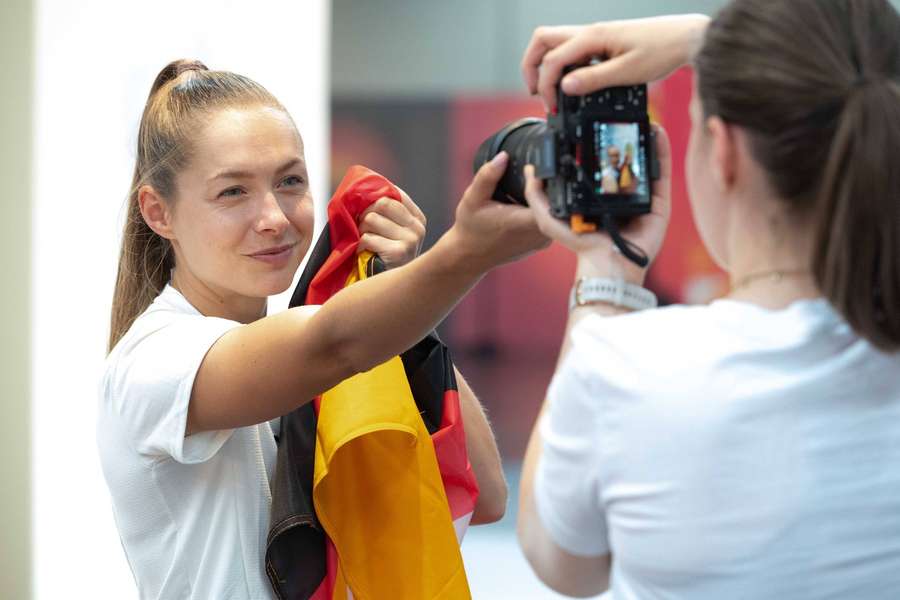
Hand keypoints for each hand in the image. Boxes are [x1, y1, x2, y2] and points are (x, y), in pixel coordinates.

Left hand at [357, 188, 426, 268]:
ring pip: (371, 219)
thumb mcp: (389, 230)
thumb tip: (367, 186)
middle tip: (365, 231)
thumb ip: (384, 210)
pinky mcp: (399, 252)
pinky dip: (360, 246)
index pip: (393, 193)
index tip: (369, 213)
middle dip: (366, 216)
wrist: (387, 291)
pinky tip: (366, 255)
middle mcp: (419, 227)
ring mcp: (411, 240)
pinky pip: (367, 238)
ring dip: (361, 232)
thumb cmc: (382, 257)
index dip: (375, 200)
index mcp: (418, 217)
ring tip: (367, 245)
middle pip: (381, 203)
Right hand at [449, 152, 549, 274]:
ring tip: (538, 181)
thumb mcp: (473, 198)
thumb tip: (503, 157)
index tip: (533, 169)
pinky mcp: (543, 242)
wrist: (471, 256)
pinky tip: (535, 199)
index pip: (548, 198)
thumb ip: (487, 176)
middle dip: (550, 185)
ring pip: (556, 212)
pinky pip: (551, 219)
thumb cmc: (471, 228)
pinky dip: (545, 208)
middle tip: (541, 169)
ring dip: (548, 196)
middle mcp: (538, 234)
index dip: (546, 180)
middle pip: (556, 203)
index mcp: (522, 222)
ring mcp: (543, 240)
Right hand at [521, 15, 709, 111]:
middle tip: (535, 93)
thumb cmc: (662, 51)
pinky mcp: (602, 42)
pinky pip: (572, 50)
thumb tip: (565, 87)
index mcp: (592, 37)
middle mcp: (589, 32)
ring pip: (555, 43)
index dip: (545, 85)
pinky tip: (574, 84)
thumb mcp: (628, 72)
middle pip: (542, 40)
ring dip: (546, 65)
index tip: (552, 108)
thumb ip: (594, 80)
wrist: (686, 38)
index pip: (552, 59)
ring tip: (551, 91)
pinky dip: (564, 66)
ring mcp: (595, 36)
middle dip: (531, 66)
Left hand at [523, 125, 671, 283]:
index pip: (599, 166)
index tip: (595, 124)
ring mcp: (642, 198)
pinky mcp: (659, 203)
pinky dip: (661, 151)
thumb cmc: (580, 244)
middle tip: (619, 118)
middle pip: (625, 162)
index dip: (598, 146)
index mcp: (598, 196)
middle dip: (624, 140)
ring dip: (644, 140)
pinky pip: (661, 173)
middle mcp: (621, 195)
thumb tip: (530, 170)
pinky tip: (656, 132)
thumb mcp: (549, 218)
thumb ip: (537, 196)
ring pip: (645, 163)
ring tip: (641, 118)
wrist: (607, 263)